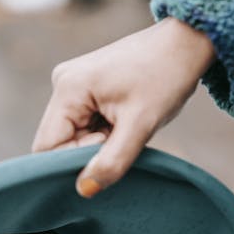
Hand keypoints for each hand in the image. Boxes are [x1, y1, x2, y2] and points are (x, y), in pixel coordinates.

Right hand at [32, 18, 215, 196]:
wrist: (185, 43)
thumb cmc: (166, 76)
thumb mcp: (140, 125)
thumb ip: (111, 162)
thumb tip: (84, 190)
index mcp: (68, 89)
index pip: (47, 147)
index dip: (72, 162)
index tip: (108, 149)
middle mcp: (62, 84)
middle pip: (59, 142)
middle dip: (89, 151)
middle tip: (123, 138)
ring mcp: (72, 85)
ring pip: (73, 136)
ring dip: (98, 143)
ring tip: (127, 125)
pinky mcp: (84, 88)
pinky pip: (83, 125)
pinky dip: (103, 132)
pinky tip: (124, 119)